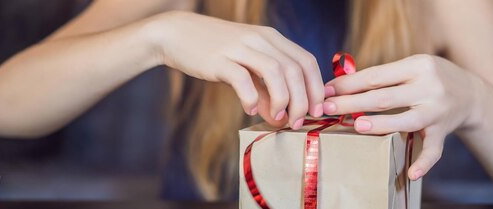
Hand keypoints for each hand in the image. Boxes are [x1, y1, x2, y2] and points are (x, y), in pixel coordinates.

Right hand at [145, 11, 324, 128]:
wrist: (176, 34)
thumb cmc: (215, 51)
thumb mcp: (246, 65)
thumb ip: (264, 88)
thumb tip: (279, 115)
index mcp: (272, 38)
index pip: (306, 61)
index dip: (316, 88)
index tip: (316, 111)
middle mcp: (260, 39)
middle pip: (295, 69)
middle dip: (302, 100)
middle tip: (297, 122)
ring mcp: (240, 47)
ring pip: (276, 72)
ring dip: (282, 100)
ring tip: (278, 118)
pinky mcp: (219, 59)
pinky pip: (243, 79)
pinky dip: (251, 98)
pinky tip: (250, 109)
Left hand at [323, 54, 480, 179]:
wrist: (471, 93)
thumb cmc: (429, 78)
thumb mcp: (411, 66)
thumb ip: (382, 76)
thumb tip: (339, 85)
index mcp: (417, 66)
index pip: (376, 76)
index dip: (348, 84)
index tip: (326, 90)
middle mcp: (429, 87)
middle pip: (385, 97)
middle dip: (352, 103)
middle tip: (327, 108)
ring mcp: (437, 111)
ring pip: (406, 120)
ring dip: (380, 125)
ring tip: (357, 127)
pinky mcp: (444, 131)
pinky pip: (434, 150)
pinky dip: (423, 163)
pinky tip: (411, 174)